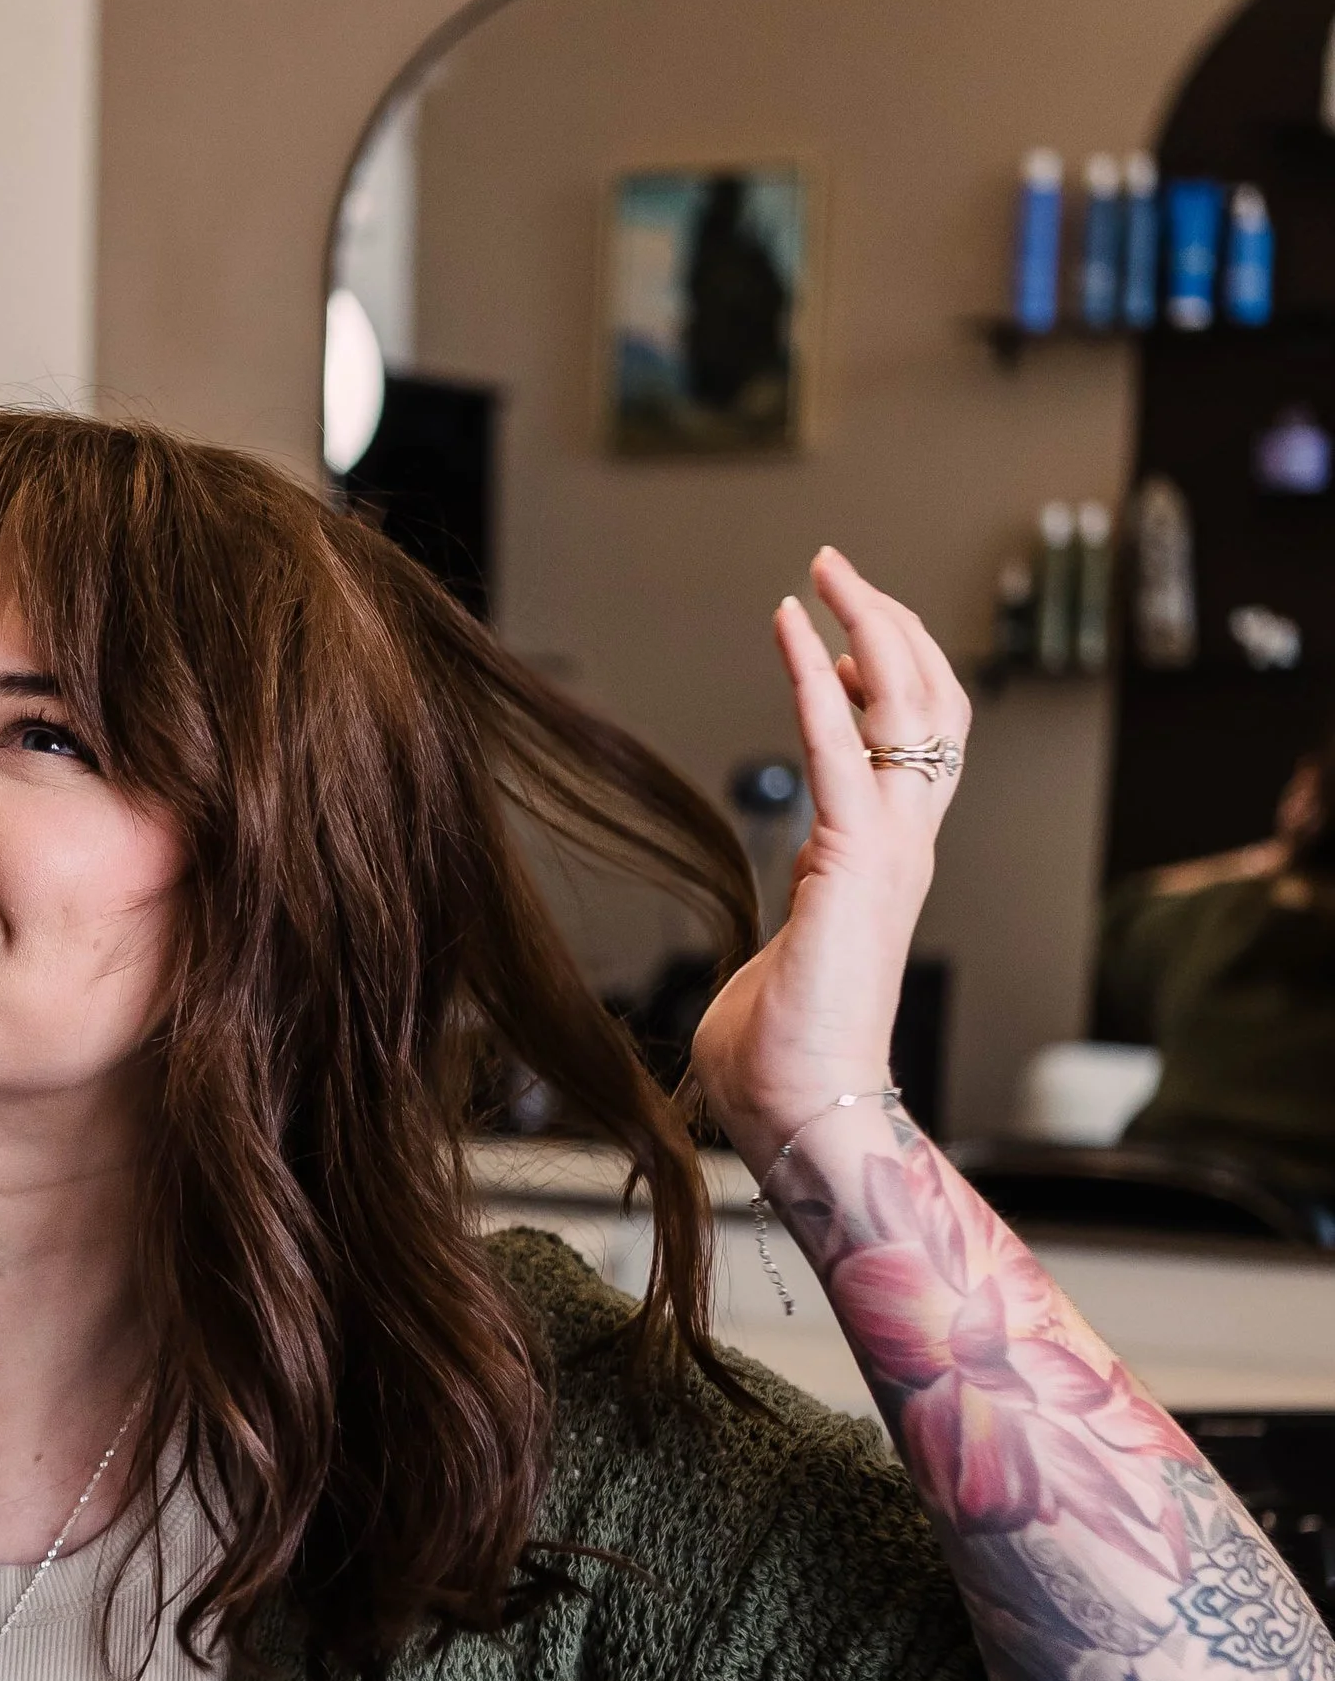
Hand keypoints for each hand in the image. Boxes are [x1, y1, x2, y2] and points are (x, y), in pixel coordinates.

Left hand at [688, 549, 967, 1176]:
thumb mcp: (772, 969)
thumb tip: (752, 945)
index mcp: (885, 867)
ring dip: (868, 624)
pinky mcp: (853, 862)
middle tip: (839, 569)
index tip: (839, 632)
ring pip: (907, 706)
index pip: (910, 746)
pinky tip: (791, 626)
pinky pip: (839, 745)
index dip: (883, 677)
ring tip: (826, 568)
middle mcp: (904, 846)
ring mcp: (891, 851)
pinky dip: (814, 677)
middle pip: (928, 705)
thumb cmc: (779, 1063)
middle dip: (889, 625)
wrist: (803, 1112)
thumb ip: (774, 934)